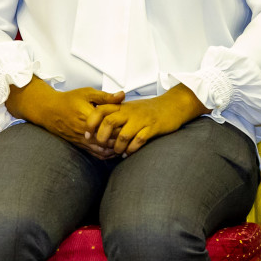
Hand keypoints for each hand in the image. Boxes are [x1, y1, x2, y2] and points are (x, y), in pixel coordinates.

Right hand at [6, 77, 125, 158]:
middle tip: (134, 136)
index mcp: (88, 118)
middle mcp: (85, 132)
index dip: (123, 126)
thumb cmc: (69, 100)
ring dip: (115, 149)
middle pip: (108, 140)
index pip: (110, 126)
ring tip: (127, 145)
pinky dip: (106, 154)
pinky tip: (115, 151)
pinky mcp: (79, 145)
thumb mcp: (87, 93)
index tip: (133, 123)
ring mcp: (81, 140)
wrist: (49, 110)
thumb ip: (106, 96)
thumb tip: (123, 95)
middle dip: (121, 140)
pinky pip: (95, 153)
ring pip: (102, 150)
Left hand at [91, 85, 207, 155]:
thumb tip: (96, 128)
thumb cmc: (148, 110)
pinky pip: (139, 141)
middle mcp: (130, 112)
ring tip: (117, 152)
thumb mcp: (129, 107)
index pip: (100, 110)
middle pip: (108, 122)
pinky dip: (131, 150)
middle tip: (101, 146)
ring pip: (123, 135)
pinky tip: (128, 153)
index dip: (91, 123)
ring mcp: (141, 120)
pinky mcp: (152, 128)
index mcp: (122, 106)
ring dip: (117, 147)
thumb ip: (114, 114)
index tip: (87, 134)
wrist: (172, 106)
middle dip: (102, 137)